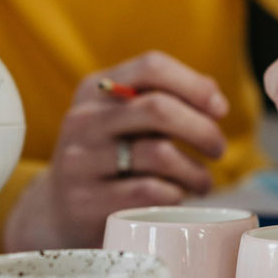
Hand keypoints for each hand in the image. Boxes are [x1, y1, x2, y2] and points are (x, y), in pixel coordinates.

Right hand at [4, 51, 228, 251]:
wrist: (58, 211)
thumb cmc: (108, 159)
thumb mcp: (125, 121)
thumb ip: (167, 99)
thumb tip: (213, 96)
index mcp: (96, 89)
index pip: (151, 67)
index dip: (195, 86)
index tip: (220, 110)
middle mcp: (83, 120)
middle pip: (158, 109)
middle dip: (202, 129)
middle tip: (218, 149)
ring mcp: (80, 161)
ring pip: (159, 153)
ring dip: (196, 171)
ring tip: (203, 182)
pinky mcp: (86, 202)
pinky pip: (149, 192)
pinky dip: (175, 195)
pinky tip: (176, 198)